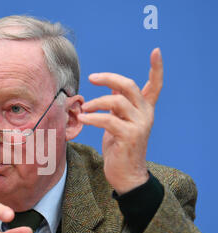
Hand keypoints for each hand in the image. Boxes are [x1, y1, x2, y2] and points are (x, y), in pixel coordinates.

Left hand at [78, 48, 162, 194]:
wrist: (126, 175)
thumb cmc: (119, 147)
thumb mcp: (118, 121)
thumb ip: (118, 103)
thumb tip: (111, 84)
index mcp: (145, 109)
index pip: (155, 85)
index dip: (156, 68)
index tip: (156, 51)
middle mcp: (145, 115)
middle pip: (130, 86)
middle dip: (109, 78)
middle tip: (91, 78)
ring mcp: (139, 125)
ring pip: (117, 101)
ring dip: (96, 102)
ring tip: (83, 109)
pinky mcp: (129, 136)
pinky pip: (108, 119)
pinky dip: (92, 118)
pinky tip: (82, 119)